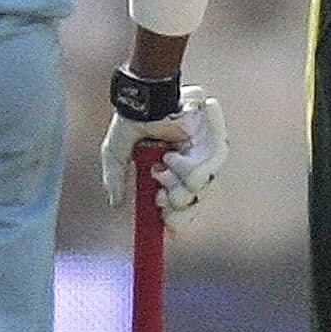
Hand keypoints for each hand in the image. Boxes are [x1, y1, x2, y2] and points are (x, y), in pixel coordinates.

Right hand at [100, 87, 228, 238]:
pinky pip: (212, 169)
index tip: (164, 232)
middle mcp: (188, 167)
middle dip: (178, 211)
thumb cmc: (131, 120)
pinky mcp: (215, 143)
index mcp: (168, 172)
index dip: (174, 222)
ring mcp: (202, 155)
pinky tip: (174, 159)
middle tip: (162, 203)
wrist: (145, 99)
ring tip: (163, 171)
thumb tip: (115, 203)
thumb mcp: (116, 154)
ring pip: (202, 189)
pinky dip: (192, 170)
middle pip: (194, 203)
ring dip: (180, 187)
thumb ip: (115, 178)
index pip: (178, 205)